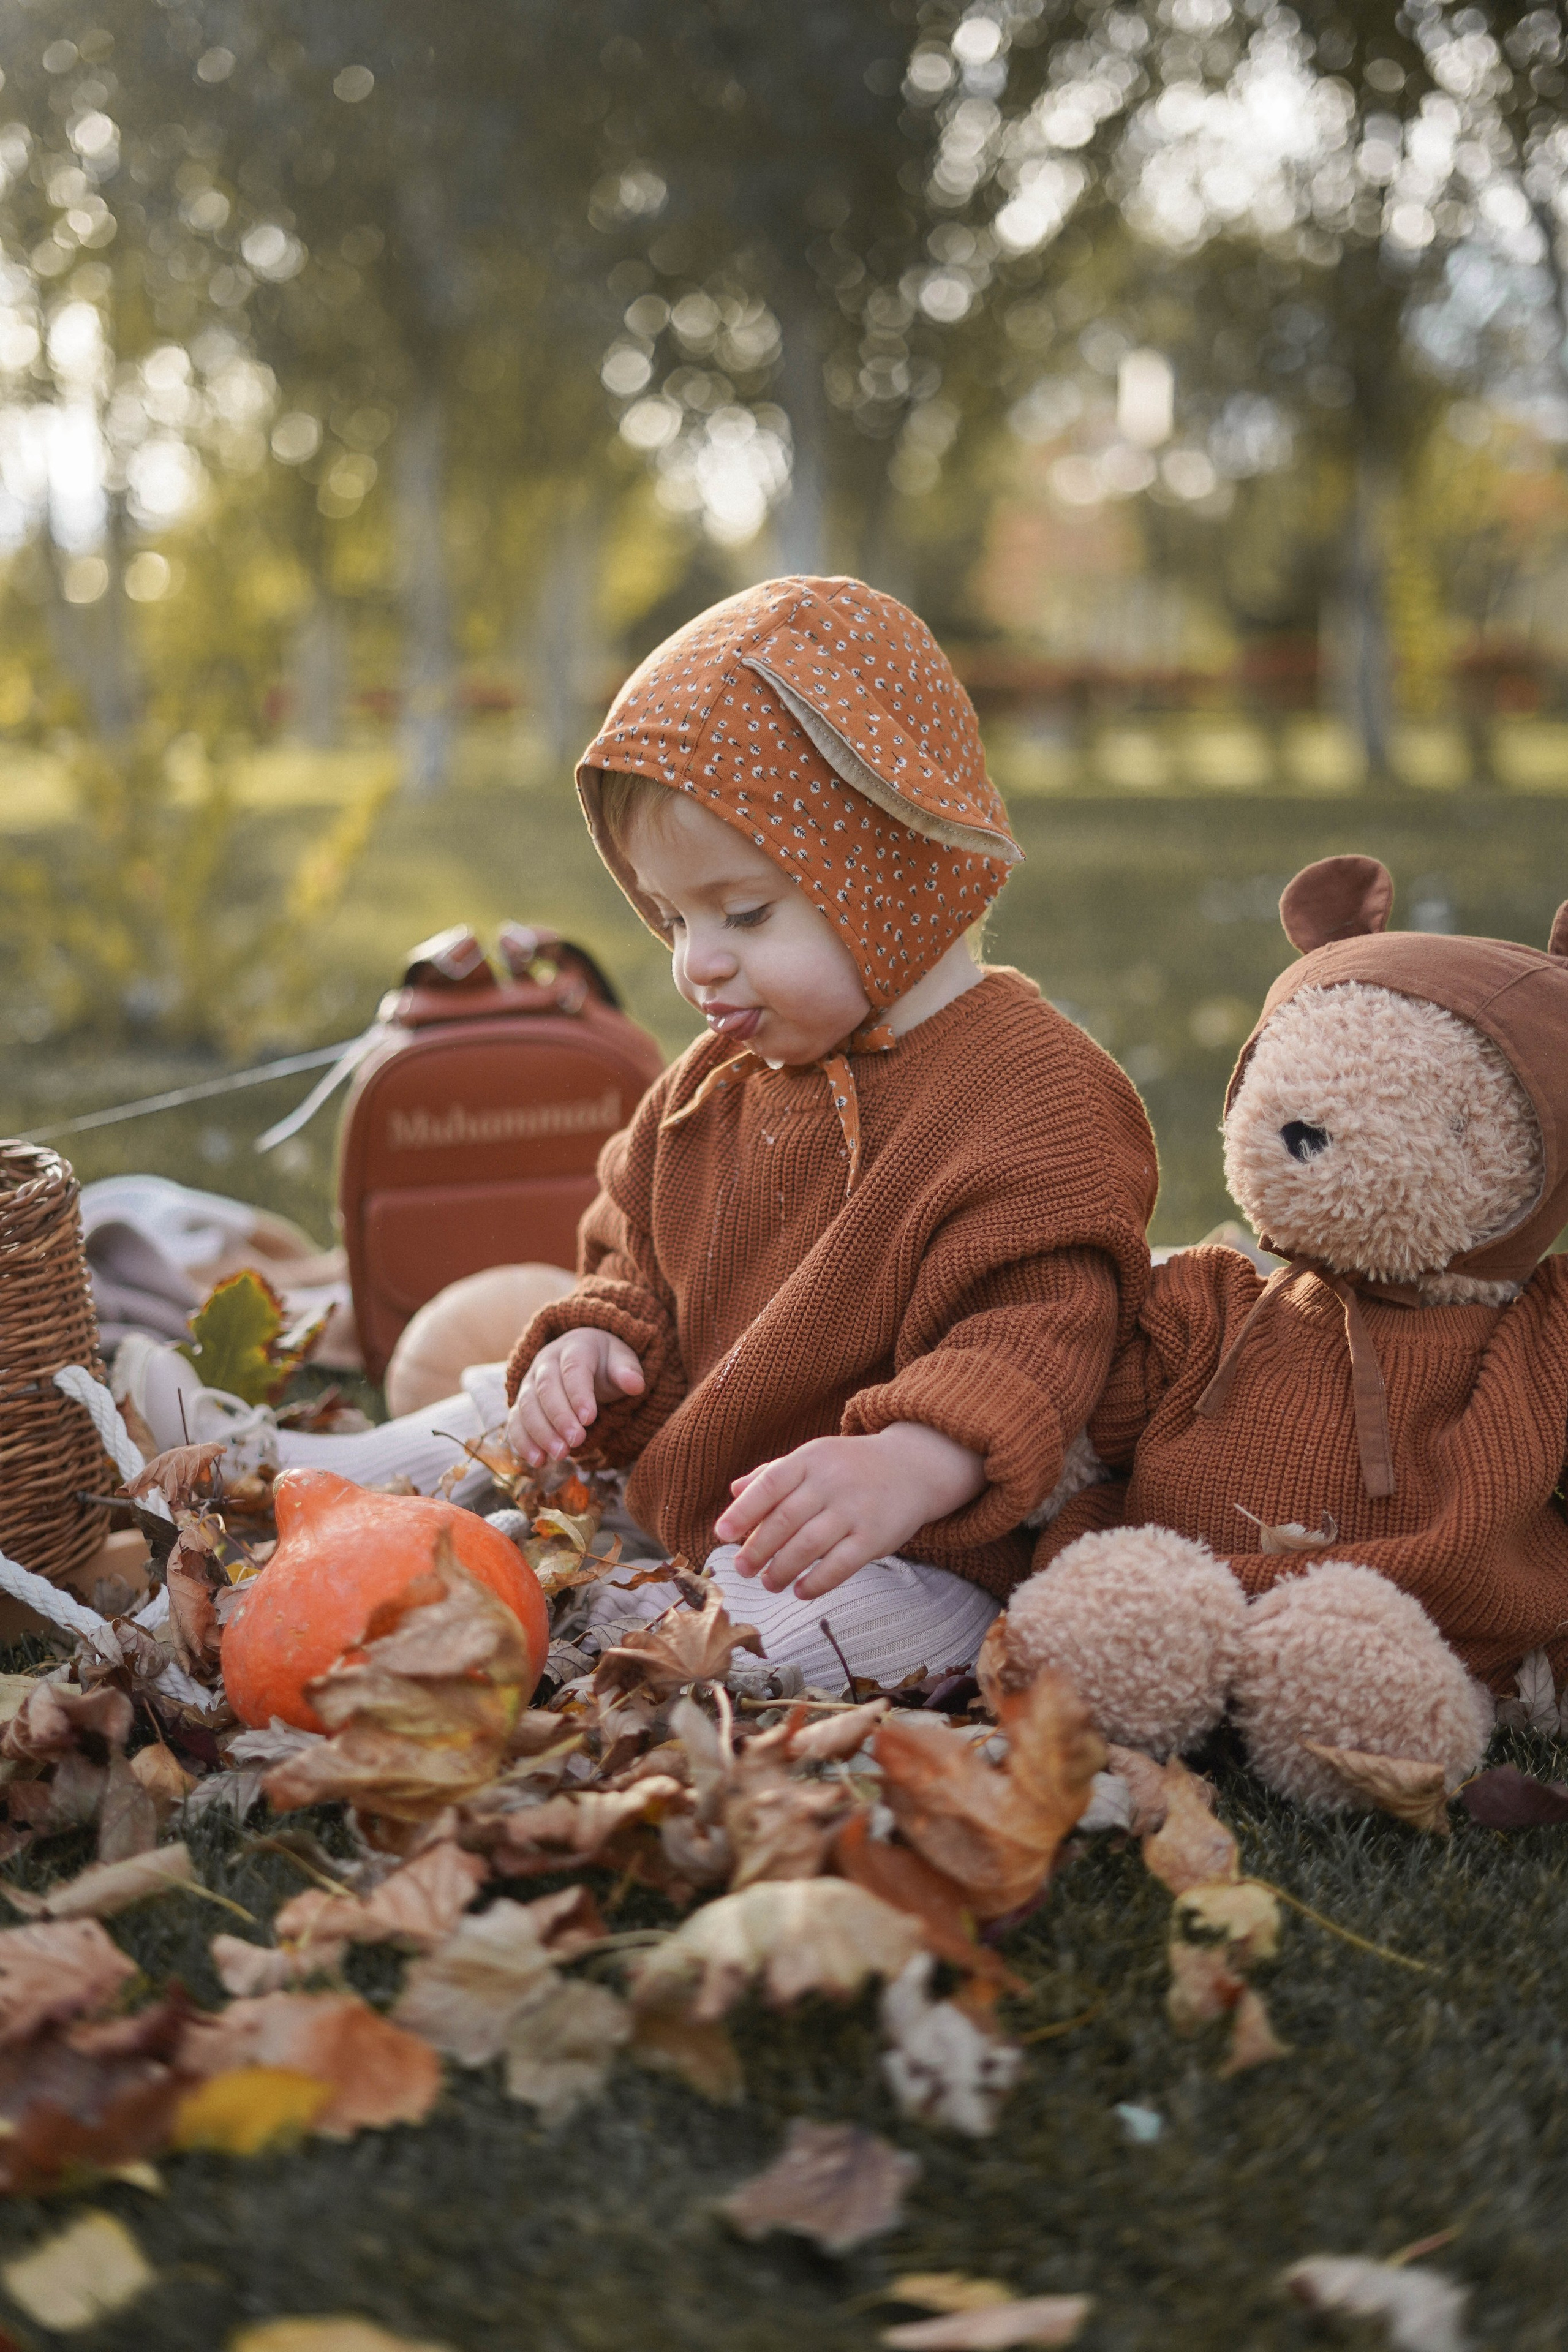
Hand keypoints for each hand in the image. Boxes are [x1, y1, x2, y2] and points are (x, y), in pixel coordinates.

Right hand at [506, 1328, 645, 1466]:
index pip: (573, 1368)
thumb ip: (628, 1372)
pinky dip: (523, 1442)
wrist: (584, 1359)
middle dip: (560, 1417)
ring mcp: (530, 1382)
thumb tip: (636, 1384)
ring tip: (560, 1455)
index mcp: (574, 1347)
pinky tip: (538, 1461)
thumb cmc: (606, 1363)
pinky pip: (516, 1421)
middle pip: (546, 1388)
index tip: (589, 1419)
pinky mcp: (523, 1403)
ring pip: (527, 1406)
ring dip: (541, 1433)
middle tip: (576, 1441)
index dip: (579, 1393)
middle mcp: (546, 1362)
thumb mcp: (622, 1361)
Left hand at [713, 1422, 985, 1600]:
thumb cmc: (851, 1466)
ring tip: (768, 1583)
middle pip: (785, 1520)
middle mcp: (831, 1482)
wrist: (913, 1466)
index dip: (743, 1512)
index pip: (769, 1484)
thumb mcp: (814, 1458)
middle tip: (742, 1569)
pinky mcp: (874, 1536)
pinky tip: (800, 1591)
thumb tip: (733, 1492)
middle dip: (757, 1549)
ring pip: (808, 1546)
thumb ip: (773, 1474)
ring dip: (781, 1570)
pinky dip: (816, 1583)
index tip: (722, 1534)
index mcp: (810, 1459)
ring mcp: (854, 1509)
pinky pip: (840, 1566)